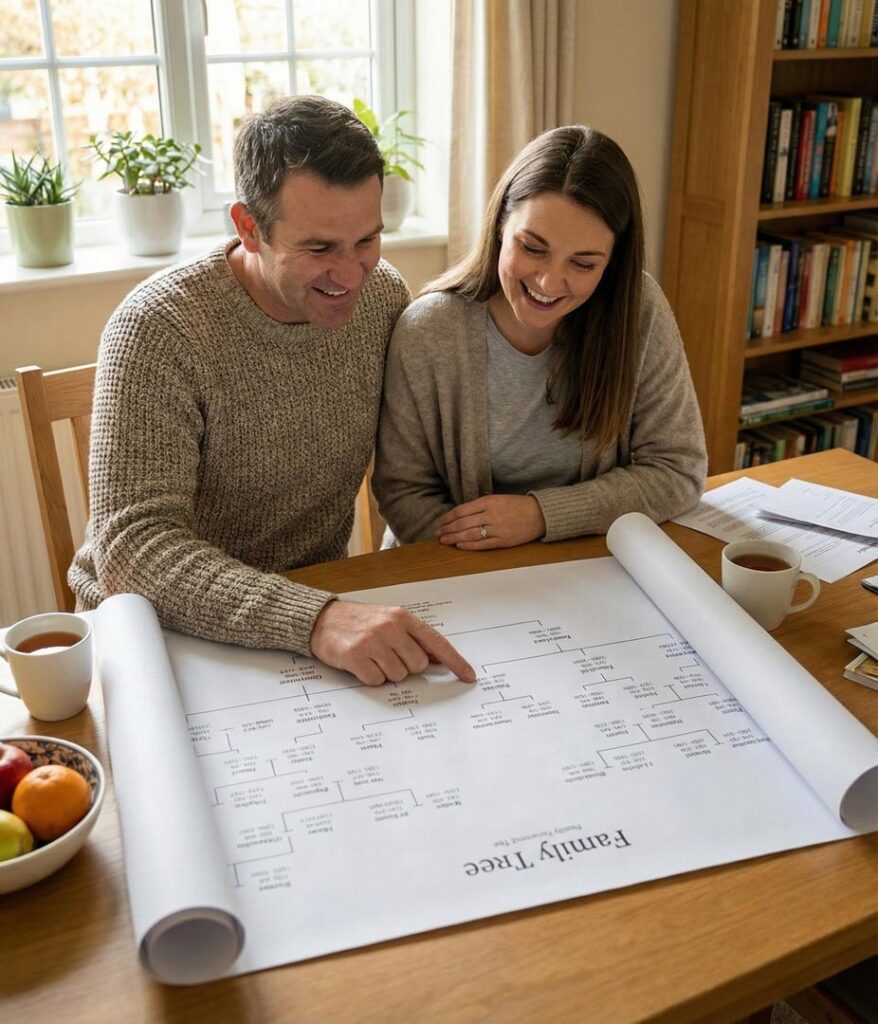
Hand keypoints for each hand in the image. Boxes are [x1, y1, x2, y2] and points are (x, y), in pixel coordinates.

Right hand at [310, 600, 475, 686]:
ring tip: (372, 657)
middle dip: (406, 666)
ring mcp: (373, 642)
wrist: (321, 619)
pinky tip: (361, 663)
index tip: (469, 676)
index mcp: (403, 617)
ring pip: (399, 675)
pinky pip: (377, 681)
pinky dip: (371, 677)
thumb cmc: (359, 622)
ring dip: (387, 672)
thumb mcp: (389, 621)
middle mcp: (390, 627)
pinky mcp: (356, 656)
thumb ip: (413, 638)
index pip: (437, 643)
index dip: (456, 662)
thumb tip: (438, 660)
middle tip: (388, 655)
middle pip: (418, 665)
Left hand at [437, 494, 545, 549]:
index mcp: (489, 502)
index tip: (441, 522)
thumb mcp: (497, 499)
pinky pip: (483, 544)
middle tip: (438, 534)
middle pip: (463, 523)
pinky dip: (469, 546)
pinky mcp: (504, 541)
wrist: (539, 514)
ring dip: (454, 538)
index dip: (448, 517)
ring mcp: (498, 529)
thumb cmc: (517, 505)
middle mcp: (492, 514)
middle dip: (448, 529)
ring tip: (444, 541)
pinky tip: (459, 546)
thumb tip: (459, 515)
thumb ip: (479, 506)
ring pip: (470, 534)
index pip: (462, 510)